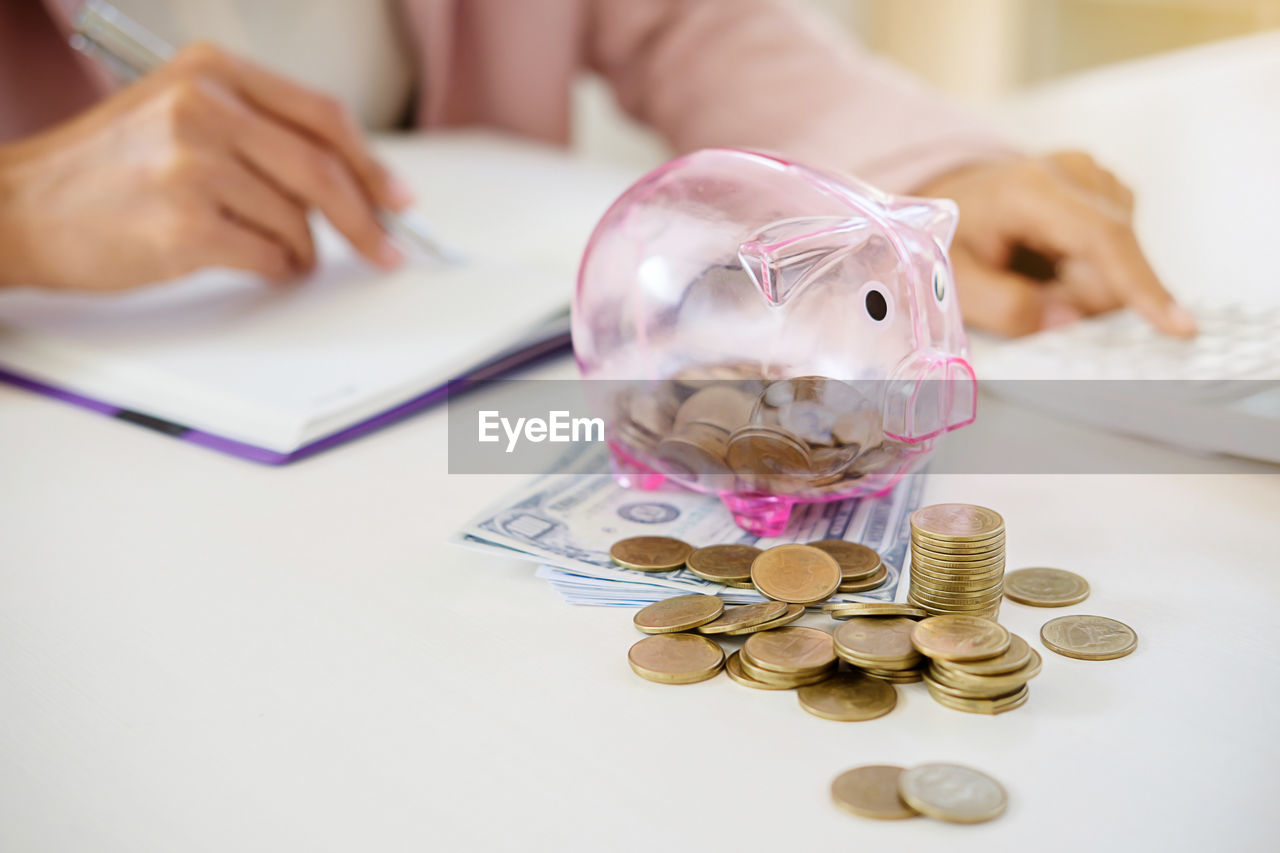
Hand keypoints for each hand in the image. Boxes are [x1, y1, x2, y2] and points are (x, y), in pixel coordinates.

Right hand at [0, 43, 412, 291]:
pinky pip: (269, 257)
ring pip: (297, 220)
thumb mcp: (179, 114)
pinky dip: (277, 270)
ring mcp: (191, 165)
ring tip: (282, 255)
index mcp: (210, 69)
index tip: (398, 199)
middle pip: (322, 169)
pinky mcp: (183, 224)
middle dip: (366, 218)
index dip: (371, 163)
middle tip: (385, 248)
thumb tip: (352, 179)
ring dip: (304, 250)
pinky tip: (256, 266)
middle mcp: (202, 107)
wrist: (22, 208)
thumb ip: (259, 130)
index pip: (321, 114)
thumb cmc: (108, 169)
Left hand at [916, 152, 1195, 336]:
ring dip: (1080, 286)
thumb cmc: (951, 239)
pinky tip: (1053, 260)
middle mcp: (1076, 172)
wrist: (954, 198)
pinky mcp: (1111, 193)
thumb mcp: (954, 281)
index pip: (1103, 238)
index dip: (1140, 285)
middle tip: (1028, 292)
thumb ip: (1003, 307)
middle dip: (1078, 296)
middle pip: (1116, 261)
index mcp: (1032, 189)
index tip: (1177, 326)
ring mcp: (1099, 178)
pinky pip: (1119, 254)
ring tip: (1034, 272)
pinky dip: (1087, 271)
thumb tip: (1065, 322)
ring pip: (1121, 263)